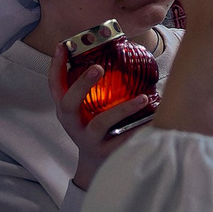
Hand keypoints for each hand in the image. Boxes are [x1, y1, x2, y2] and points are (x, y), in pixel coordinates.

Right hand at [55, 54, 150, 190]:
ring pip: (101, 124)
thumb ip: (95, 90)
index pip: (55, 86)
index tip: (63, 46)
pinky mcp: (106, 152)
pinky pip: (125, 140)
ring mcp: (88, 139)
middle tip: (97, 68)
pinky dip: (142, 129)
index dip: (55, 66)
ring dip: (123, 109)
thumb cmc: (96, 128)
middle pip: (68, 104)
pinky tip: (157, 119)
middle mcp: (72, 124)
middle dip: (81, 85)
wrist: (96, 166)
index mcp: (66, 111)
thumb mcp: (88, 109)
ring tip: (144, 97)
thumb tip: (119, 55)